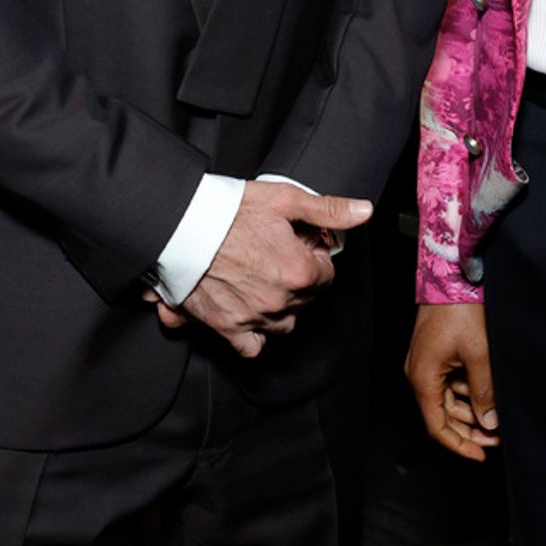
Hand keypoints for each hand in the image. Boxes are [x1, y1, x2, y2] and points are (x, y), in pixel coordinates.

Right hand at [159, 182, 372, 358]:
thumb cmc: (230, 210)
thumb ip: (328, 209)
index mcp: (299, 272)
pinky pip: (252, 346)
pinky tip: (251, 312)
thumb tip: (363, 212)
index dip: (314, 255)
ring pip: (285, 323)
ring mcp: (253, 317)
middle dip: (299, 279)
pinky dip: (255, 334)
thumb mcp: (285, 199)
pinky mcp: (227, 327)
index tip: (299, 244)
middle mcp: (280, 301)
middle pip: (306, 298)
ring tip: (266, 280)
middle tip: (278, 255)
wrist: (181, 226)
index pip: (326, 274)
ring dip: (282, 306)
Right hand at [405, 302, 499, 460]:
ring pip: (447, 399)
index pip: (437, 426)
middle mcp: (419, 373)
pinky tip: (484, 393)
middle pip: (442, 415)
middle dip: (469, 429)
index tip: (480, 455)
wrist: (451, 274)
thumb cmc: (459, 309)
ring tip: (494, 416)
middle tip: (495, 436)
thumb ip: (483, 391)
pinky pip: (448, 382)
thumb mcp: (478, 354)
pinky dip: (466, 392)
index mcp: (423, 377)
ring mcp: (425, 363)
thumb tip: (490, 422)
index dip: (459, 445)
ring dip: (469, 411)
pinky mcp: (434, 353)